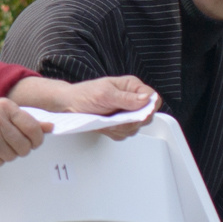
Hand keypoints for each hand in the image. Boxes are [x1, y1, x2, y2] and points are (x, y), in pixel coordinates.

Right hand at [0, 98, 48, 167]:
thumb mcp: (4, 113)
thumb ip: (27, 120)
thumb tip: (50, 128)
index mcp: (6, 106)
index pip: (33, 128)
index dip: (37, 140)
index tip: (33, 142)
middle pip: (24, 146)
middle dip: (21, 150)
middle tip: (13, 146)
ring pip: (11, 156)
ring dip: (7, 155)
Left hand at [9, 74, 158, 138]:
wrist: (69, 105)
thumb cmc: (84, 94)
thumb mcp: (105, 94)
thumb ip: (126, 98)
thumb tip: (146, 99)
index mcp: (132, 87)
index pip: (153, 98)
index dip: (149, 108)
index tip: (139, 113)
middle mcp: (132, 99)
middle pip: (147, 116)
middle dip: (131, 121)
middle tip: (117, 117)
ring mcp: (126, 113)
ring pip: (136, 127)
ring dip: (121, 128)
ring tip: (106, 120)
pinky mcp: (119, 125)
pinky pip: (125, 134)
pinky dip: (115, 133)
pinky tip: (105, 125)